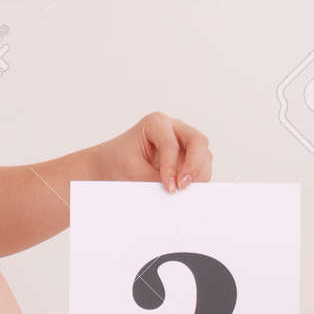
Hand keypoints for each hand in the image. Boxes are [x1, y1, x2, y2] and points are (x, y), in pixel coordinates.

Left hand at [94, 111, 212, 192]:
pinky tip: (187, 189)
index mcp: (155, 123)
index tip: (168, 186)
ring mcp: (183, 141)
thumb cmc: (116, 162)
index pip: (170, 143)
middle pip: (197, 141)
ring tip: (184, 190)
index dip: (171, 166)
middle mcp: (174, 128)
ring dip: (198, 173)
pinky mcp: (187, 156)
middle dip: (194, 165)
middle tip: (183, 186)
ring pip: (204, 153)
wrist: (109, 166)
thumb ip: (155, 180)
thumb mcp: (132, 171)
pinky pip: (201, 165)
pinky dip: (198, 177)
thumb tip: (177, 191)